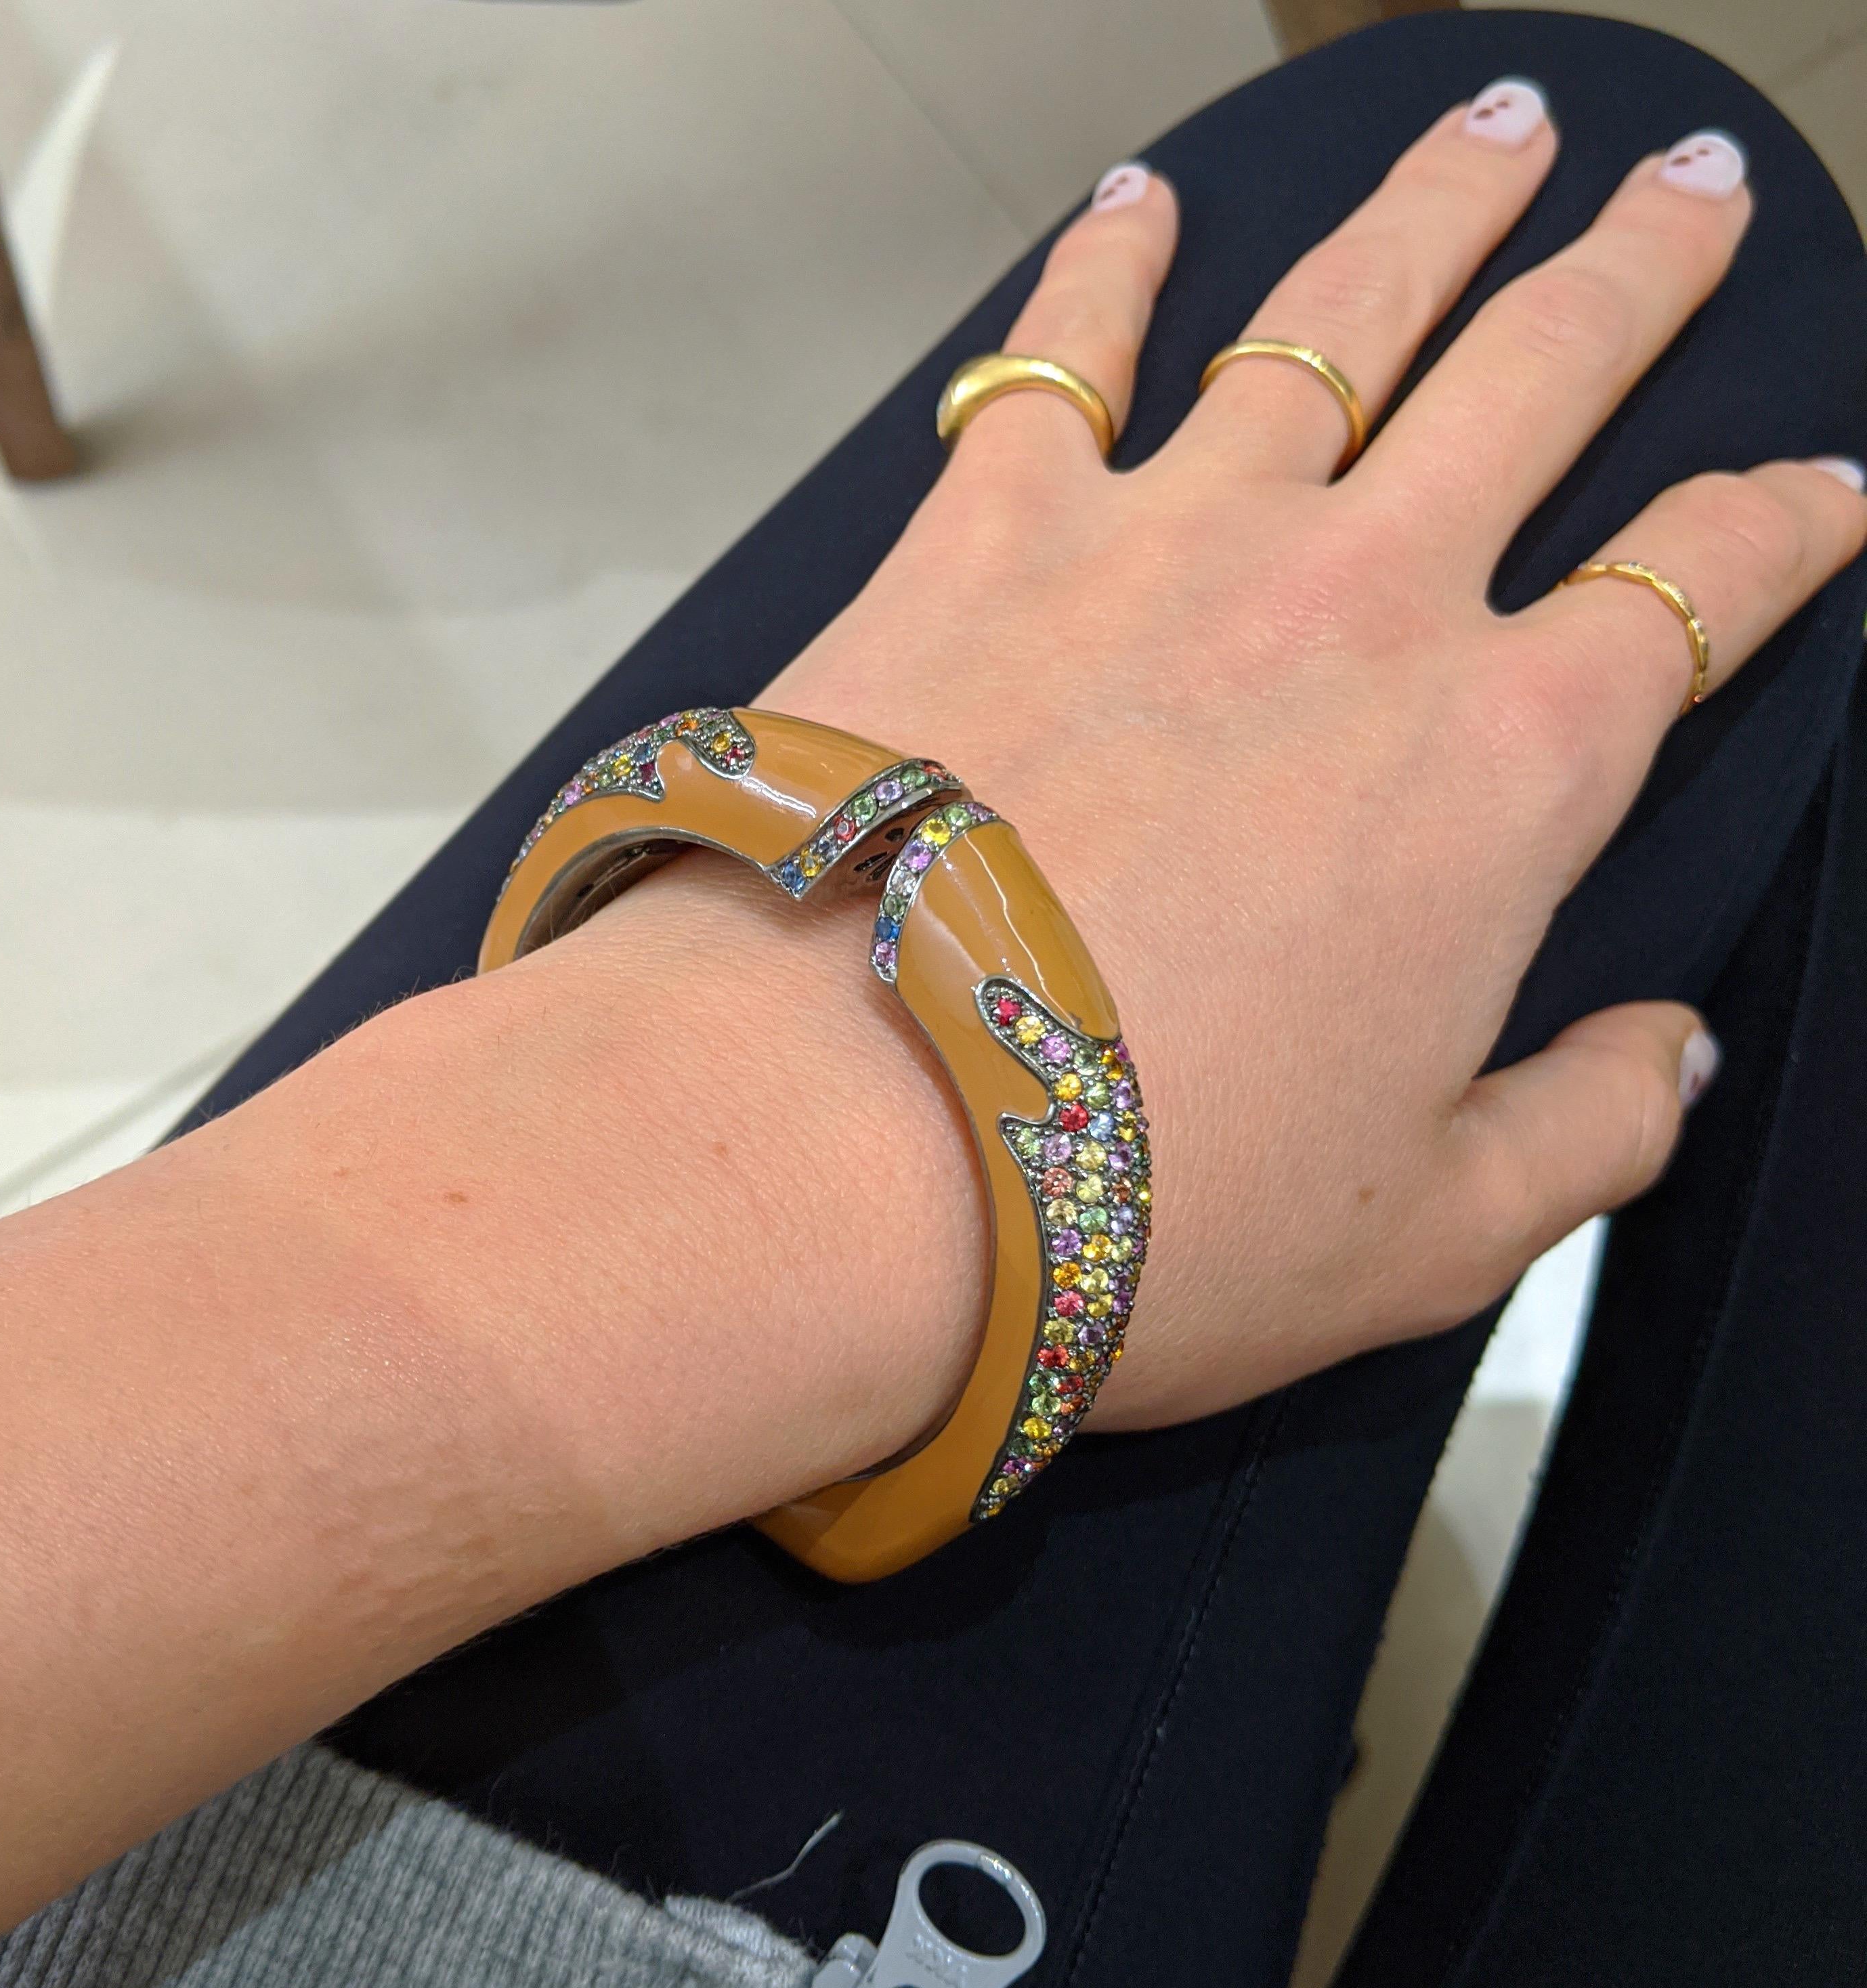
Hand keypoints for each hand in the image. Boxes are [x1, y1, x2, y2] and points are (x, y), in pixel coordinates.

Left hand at [758, 99, 1866, 1425]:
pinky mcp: (981, 536)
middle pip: (1544, 377)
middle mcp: (1356, 608)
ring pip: (1345, 312)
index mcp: (1501, 770)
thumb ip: (1582, 1132)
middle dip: (1634, 277)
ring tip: (1498, 130)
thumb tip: (1666, 1055)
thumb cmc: (1127, 1210)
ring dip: (1438, 208)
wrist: (840, 1148)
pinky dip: (1107, 261)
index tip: (1822, 488)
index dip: (1784, 529)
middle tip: (1685, 190)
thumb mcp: (1420, 1236)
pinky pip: (1061, 351)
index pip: (1703, 591)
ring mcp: (1165, 543)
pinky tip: (1143, 199)